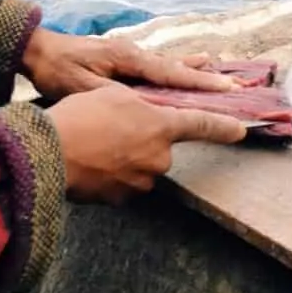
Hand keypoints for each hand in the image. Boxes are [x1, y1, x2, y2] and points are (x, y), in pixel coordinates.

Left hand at [22, 27, 235, 101]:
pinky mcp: (123, 60)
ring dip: (195, 71)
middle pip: (177, 68)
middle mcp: (134, 53)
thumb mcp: (81, 87)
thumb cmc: (56, 70)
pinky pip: (158, 67)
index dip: (199, 82)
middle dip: (207, 78)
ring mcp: (129, 55)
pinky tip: (190, 65)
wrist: (37, 50)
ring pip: (169, 66)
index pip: (170, 73)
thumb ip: (111, 97)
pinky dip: (178, 69)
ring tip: (222, 71)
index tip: (226, 89)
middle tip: (238, 85)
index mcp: (127, 57)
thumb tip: (140, 109)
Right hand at [47, 83, 246, 203]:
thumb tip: (148, 120)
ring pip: (140, 164)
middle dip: (142, 137)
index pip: (200, 124)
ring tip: (94, 141)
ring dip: (124, 154)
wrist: (50, 154)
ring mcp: (141, 182)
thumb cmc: (81, 116)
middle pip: (159, 146)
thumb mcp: (113, 92)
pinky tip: (89, 159)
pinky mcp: (121, 200)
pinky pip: (122, 181)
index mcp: (159, 127)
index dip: (223, 126)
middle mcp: (158, 158)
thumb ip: (142, 103)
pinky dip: (110, 171)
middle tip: (110, 125)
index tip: (242, 130)